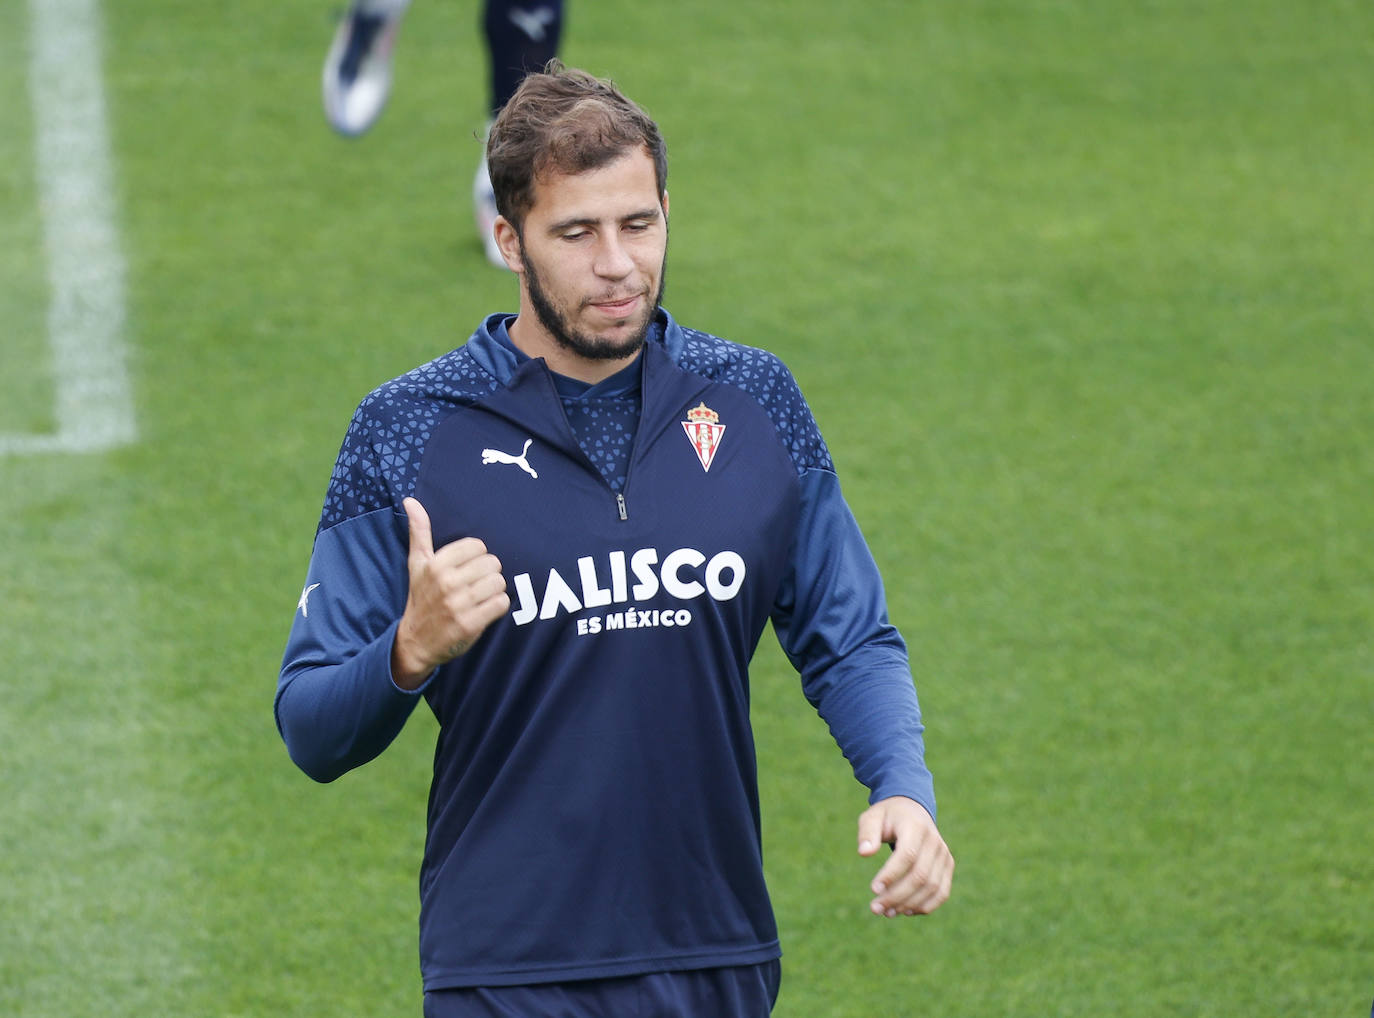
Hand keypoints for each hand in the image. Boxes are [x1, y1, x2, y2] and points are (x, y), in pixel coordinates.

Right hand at [391, 497, 509, 688]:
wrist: (415, 642)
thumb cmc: (421, 598)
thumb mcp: (417, 564)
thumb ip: (419, 532)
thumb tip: (410, 501)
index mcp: (435, 564)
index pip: (478, 546)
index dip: (478, 557)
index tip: (468, 569)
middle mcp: (446, 583)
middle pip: (492, 563)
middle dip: (488, 574)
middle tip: (476, 585)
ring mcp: (458, 604)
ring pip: (499, 583)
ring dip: (494, 591)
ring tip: (480, 597)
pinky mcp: (469, 624)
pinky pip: (501, 604)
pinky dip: (497, 607)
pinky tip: (484, 610)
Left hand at [857, 796, 953, 916]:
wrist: (913, 810)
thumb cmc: (888, 817)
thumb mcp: (872, 816)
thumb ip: (867, 832)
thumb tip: (864, 853)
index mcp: (915, 827)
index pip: (907, 855)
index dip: (891, 875)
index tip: (873, 889)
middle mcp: (934, 841)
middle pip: (920, 876)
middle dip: (897, 896)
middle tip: (875, 908)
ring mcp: (944, 855)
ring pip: (932, 887)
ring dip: (910, 904)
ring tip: (887, 912)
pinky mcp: (948, 866)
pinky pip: (942, 892)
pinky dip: (925, 906)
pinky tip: (905, 911)